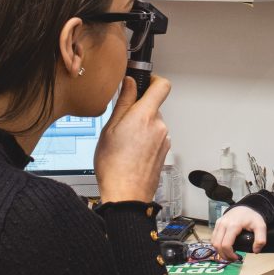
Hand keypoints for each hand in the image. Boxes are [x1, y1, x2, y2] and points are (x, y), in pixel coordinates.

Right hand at [94, 76, 170, 203]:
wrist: (126, 195)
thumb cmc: (115, 166)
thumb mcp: (110, 128)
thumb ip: (123, 102)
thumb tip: (129, 83)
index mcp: (145, 116)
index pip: (162, 85)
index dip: (153, 79)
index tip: (142, 81)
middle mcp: (159, 126)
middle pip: (154, 105)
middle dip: (139, 109)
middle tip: (121, 121)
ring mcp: (164, 139)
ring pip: (153, 122)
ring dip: (141, 126)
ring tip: (123, 141)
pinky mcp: (164, 151)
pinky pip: (155, 136)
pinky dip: (144, 139)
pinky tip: (130, 150)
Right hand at [210, 205, 266, 261]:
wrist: (246, 206)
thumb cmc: (252, 217)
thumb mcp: (260, 226)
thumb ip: (261, 239)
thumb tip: (255, 251)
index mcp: (233, 225)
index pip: (226, 244)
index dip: (229, 254)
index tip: (236, 258)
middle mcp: (223, 224)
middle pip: (217, 245)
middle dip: (223, 255)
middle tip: (232, 259)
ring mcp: (219, 223)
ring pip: (213, 242)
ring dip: (219, 251)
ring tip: (228, 254)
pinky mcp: (217, 223)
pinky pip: (213, 237)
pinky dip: (217, 245)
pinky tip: (225, 247)